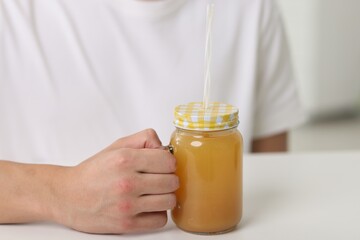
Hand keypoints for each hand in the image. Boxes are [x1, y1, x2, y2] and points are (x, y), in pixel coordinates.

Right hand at [51, 129, 177, 233]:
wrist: (67, 196)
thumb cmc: (94, 171)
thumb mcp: (117, 146)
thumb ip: (144, 139)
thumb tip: (165, 148)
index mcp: (125, 160)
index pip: (169, 161)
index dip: (168, 162)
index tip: (161, 165)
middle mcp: (127, 182)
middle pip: (172, 182)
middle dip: (168, 178)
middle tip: (157, 179)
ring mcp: (127, 206)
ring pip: (170, 201)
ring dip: (165, 197)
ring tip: (153, 193)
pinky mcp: (126, 225)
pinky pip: (160, 220)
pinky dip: (157, 213)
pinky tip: (147, 206)